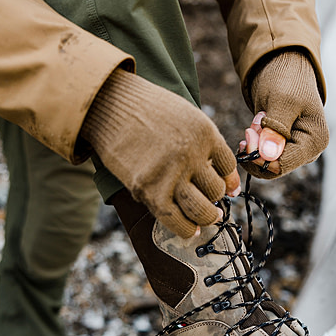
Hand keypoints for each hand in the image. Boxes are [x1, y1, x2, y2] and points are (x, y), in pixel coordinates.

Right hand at [80, 69, 240, 237]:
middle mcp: (191, 153)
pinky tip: (191, 230)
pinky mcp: (148, 188)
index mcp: (204, 132)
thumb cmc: (145, 109)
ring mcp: (170, 173)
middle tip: (213, 207)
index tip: (227, 190)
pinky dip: (186, 229)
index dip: (228, 181)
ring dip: (207, 217)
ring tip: (206, 218)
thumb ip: (202, 142)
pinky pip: (175, 219)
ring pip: (202, 209)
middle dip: (216, 200)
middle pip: (216, 190)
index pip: (228, 166)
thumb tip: (222, 178)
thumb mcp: (184, 115)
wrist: (107, 105)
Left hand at [245, 50, 327, 178]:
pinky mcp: (285, 148)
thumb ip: (275, 129)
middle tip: (252, 124)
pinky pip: (265, 157)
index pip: (282, 165)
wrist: (285, 67)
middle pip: (274, 168)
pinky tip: (255, 127)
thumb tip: (269, 156)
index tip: (248, 132)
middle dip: (257, 148)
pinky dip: (255, 144)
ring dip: (255, 144)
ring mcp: (297, 151)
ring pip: (267, 164)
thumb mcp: (280, 101)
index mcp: (315, 141)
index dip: (260, 155)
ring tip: (256, 121)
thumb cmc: (287, 80)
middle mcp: (309, 151)